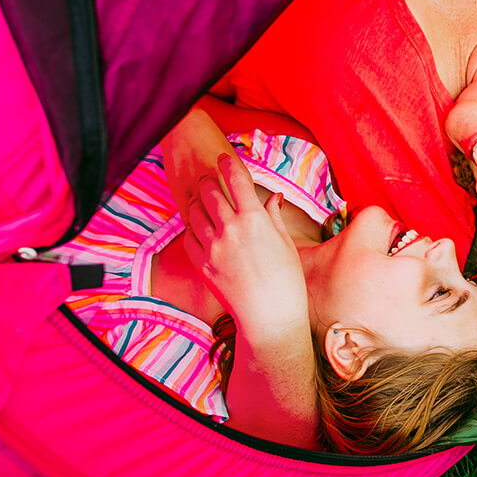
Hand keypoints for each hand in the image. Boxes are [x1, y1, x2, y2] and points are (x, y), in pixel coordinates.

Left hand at [182, 153, 307, 335]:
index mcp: (254, 220)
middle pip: (209, 192)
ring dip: (197, 202)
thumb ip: (274, 217)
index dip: (227, 164)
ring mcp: (212, 247)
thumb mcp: (286, 244)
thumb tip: (273, 198)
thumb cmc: (286, 282)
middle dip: (208, 181)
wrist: (269, 319)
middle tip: (209, 179)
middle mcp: (230, 229)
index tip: (223, 158)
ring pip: (195, 212)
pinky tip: (198, 227)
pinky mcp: (202, 265)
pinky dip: (192, 228)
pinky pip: (189, 237)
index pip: (236, 179)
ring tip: (201, 200)